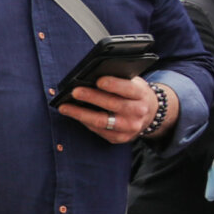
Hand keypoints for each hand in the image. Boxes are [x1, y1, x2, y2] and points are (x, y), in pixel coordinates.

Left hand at [57, 76, 172, 143]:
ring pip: (102, 121)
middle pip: (113, 105)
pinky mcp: (120, 138)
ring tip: (64, 107)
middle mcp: (138, 112)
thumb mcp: (133, 83)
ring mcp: (129, 127)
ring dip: (80, 114)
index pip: (128, 89)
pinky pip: (98, 130)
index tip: (99, 80)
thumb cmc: (133, 94)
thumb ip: (118, 79)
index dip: (114, 85)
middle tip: (74, 91)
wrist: (148, 114)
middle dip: (92, 98)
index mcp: (141, 95)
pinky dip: (84, 121)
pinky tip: (73, 114)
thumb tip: (91, 75)